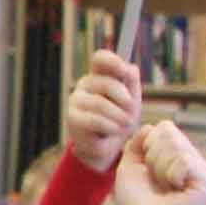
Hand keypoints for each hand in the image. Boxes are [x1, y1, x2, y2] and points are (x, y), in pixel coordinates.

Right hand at [64, 50, 144, 170]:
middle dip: (125, 100)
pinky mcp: (72, 118)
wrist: (109, 146)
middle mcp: (85, 84)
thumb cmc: (120, 118)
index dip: (113, 61)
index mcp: (100, 75)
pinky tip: (113, 130)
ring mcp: (76, 100)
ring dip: (119, 116)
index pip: (100, 58)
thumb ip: (131, 81)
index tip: (126, 72)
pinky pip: (95, 120)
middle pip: (107, 83)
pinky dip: (110, 126)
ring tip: (125, 124)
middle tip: (132, 113)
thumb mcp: (131, 98)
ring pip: (101, 104)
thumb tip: (130, 68)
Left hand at [111, 120, 205, 204]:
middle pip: (170, 133)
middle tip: (156, 181)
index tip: (147, 170)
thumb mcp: (130, 166)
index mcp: (178, 154)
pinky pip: (184, 161)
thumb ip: (137, 143)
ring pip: (176, 146)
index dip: (148, 147)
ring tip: (165, 187)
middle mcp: (194, 159)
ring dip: (160, 169)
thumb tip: (151, 126)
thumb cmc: (136, 201)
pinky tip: (175, 190)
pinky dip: (171, 175)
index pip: (165, 127)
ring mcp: (203, 170)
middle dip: (153, 158)